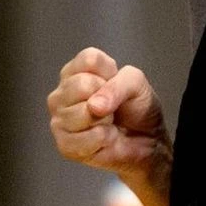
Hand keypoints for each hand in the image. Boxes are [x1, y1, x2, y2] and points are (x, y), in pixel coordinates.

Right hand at [48, 47, 168, 176]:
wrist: (146, 136)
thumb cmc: (136, 103)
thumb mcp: (135, 82)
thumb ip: (117, 86)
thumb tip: (93, 106)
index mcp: (75, 70)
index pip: (88, 60)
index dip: (109, 72)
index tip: (114, 82)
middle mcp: (61, 93)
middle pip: (81, 85)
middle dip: (106, 97)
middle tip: (110, 105)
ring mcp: (59, 120)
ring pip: (83, 113)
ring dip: (105, 120)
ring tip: (107, 121)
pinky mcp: (63, 146)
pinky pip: (86, 139)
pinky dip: (103, 139)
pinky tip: (104, 137)